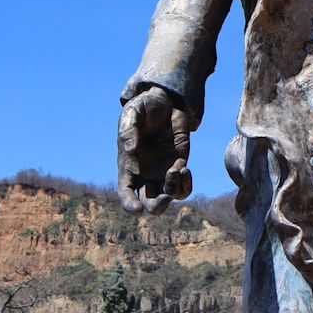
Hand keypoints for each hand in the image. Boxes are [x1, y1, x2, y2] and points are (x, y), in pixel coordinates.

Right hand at [117, 86, 191, 214]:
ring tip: (177, 170)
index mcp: (128, 167)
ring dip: (174, 191)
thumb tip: (130, 149)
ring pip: (169, 197)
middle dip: (158, 205)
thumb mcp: (132, 113)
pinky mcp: (179, 165)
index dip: (129, 205)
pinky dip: (186, 183)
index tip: (137, 210)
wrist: (165, 102)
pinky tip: (184, 169)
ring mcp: (163, 172)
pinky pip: (184, 186)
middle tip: (165, 195)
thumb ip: (128, 130)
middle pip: (150, 204)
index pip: (126, 193)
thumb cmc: (143, 108)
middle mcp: (145, 174)